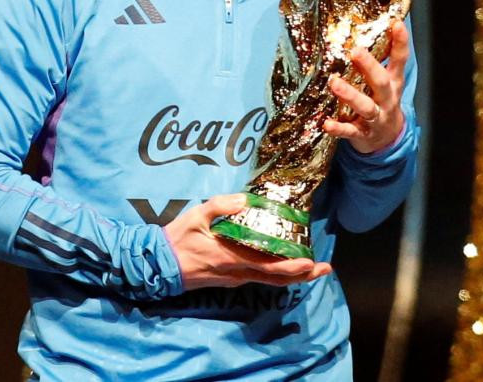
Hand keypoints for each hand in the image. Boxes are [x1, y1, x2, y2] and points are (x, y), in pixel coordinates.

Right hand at [164, 193, 331, 290]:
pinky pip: (258, 278)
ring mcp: (233, 278)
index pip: (270, 267)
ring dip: (292, 276)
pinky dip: (276, 273)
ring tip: (312, 267)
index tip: (313, 263)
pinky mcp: (229, 279)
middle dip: (303, 275)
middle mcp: (237, 273)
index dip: (294, 267)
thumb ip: (220, 206)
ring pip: (269, 280)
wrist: (157, 265)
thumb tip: (245, 200)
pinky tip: (284, 262)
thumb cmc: (177, 239)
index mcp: (232, 258)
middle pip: (277, 278)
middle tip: (325, 268)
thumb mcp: (196, 216)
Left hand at [323, 20, 408, 153]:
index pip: (400, 60)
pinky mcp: (363, 134)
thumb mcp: (388, 82)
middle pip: (381, 82)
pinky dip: (339, 128)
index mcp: (393, 83)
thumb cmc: (382, 102)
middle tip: (356, 51)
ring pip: (365, 107)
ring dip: (350, 95)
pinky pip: (351, 132)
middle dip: (369, 67)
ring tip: (334, 83)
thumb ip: (379, 61)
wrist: (386, 139)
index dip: (400, 42)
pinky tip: (327, 124)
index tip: (396, 24)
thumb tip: (363, 31)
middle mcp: (387, 99)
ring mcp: (376, 118)